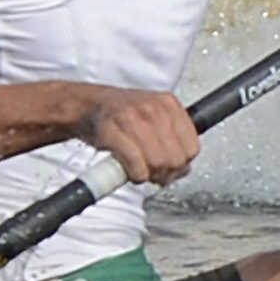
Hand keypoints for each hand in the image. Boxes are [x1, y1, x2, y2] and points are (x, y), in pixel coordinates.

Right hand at [78, 88, 201, 186]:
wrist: (87, 106)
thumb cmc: (121, 115)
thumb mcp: (155, 116)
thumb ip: (173, 139)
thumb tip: (184, 169)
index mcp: (169, 104)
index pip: (192, 147)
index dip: (182, 165)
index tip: (171, 169)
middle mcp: (153, 108)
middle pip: (176, 158)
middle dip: (166, 173)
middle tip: (154, 174)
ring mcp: (132, 117)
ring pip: (158, 162)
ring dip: (149, 176)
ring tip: (141, 172)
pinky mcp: (112, 131)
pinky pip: (136, 163)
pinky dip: (135, 175)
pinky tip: (131, 172)